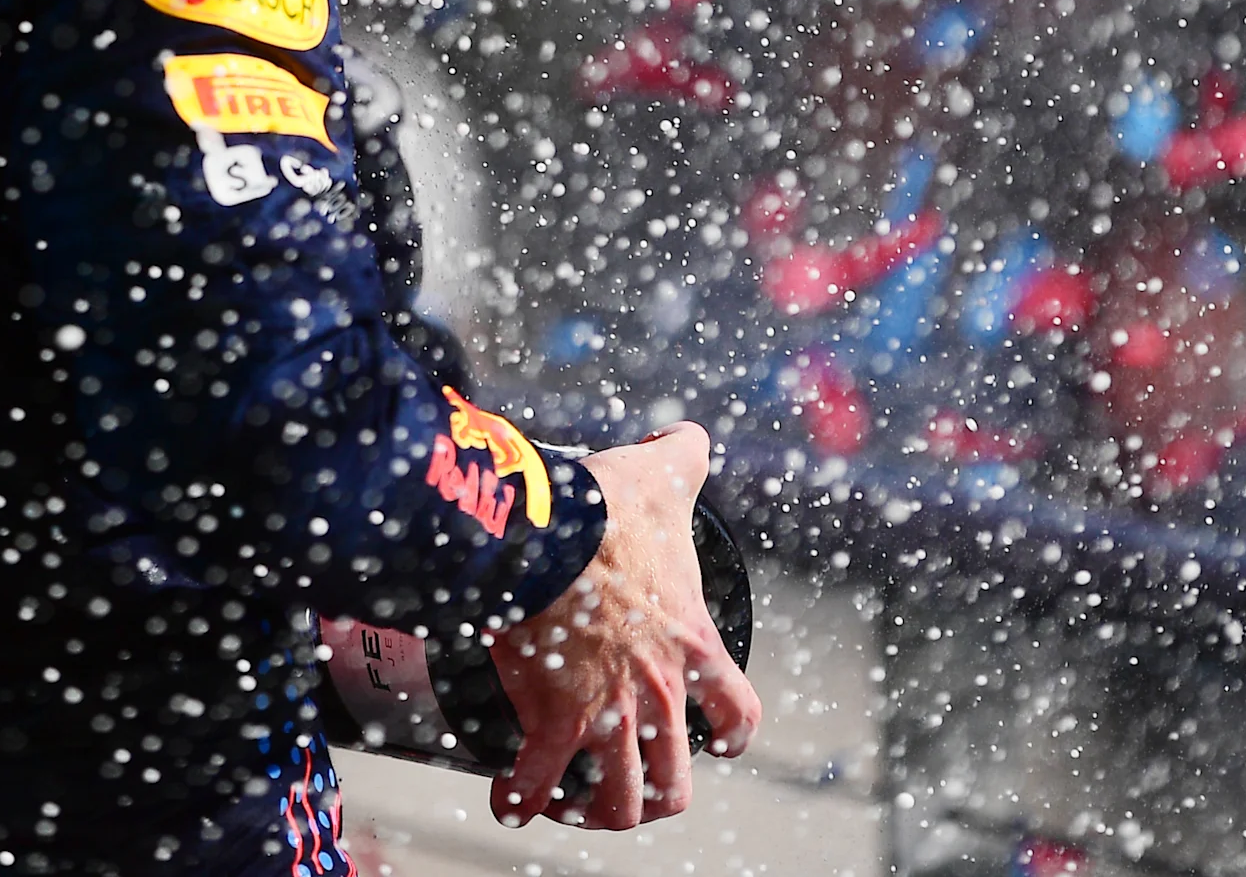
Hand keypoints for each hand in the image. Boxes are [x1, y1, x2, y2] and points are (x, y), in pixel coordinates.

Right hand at [481, 422, 762, 831]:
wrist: (545, 534)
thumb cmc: (606, 508)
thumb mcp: (661, 476)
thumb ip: (683, 456)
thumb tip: (686, 435)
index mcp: (693, 647)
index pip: (738, 715)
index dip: (729, 736)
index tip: (713, 742)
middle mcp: (660, 693)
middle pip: (675, 783)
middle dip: (653, 795)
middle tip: (626, 785)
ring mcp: (608, 713)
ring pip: (618, 803)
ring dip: (592, 811)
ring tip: (566, 803)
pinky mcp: (553, 720)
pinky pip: (537, 784)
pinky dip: (520, 799)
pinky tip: (507, 800)